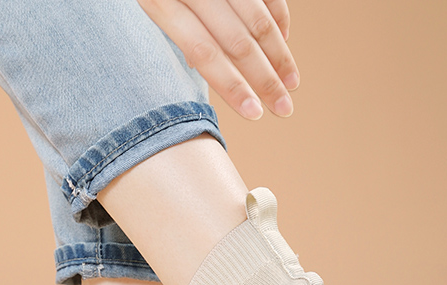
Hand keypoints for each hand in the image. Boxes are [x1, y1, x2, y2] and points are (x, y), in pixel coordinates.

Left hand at [137, 0, 298, 119]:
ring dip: (279, 54)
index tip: (254, 113)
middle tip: (284, 107)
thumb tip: (201, 64)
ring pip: (257, 20)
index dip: (232, 87)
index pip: (206, 53)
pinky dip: (279, 16)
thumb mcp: (155, 3)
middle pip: (237, 42)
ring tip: (291, 81)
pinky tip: (284, 39)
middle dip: (265, 79)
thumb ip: (178, 30)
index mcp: (164, 3)